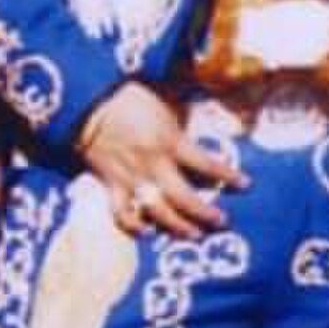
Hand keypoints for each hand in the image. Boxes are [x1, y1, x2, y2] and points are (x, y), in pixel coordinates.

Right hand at [77, 81, 247, 239]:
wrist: (83, 100)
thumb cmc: (125, 92)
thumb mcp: (163, 94)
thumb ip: (183, 105)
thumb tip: (208, 92)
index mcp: (170, 141)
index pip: (207, 164)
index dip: (228, 176)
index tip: (245, 184)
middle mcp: (154, 165)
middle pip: (186, 198)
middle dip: (206, 214)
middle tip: (223, 222)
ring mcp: (131, 178)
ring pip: (158, 212)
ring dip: (178, 227)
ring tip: (195, 235)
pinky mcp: (109, 184)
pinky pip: (122, 213)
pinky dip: (134, 227)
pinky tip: (147, 232)